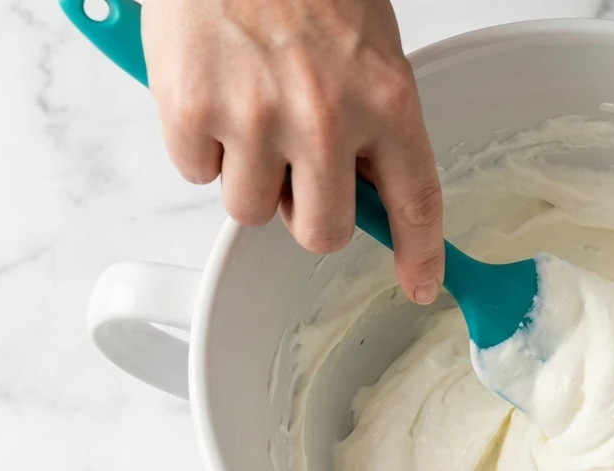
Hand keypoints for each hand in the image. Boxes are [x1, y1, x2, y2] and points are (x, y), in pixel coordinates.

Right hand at [143, 0, 442, 302]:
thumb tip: (362, 183)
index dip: (419, 252)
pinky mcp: (193, 112)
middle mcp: (326, 118)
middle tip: (294, 169)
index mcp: (386, 97)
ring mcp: (257, 119)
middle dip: (307, 213)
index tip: (421, 283)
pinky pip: (195, 171)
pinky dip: (198, 141)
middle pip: (322, 232)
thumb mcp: (366, 43)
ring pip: (250, 210)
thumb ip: (370, 116)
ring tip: (245, 108)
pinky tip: (209, 88)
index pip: (416, 200)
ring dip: (248, 174)